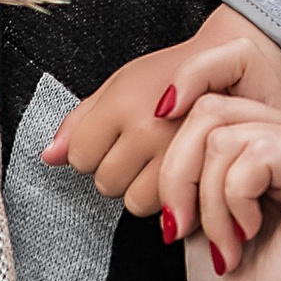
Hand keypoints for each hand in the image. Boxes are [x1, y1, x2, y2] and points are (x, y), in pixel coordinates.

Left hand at [41, 4, 280, 211]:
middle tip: (136, 150)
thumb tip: (48, 156)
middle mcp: (149, 129)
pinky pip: (168, 208)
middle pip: (105, 182)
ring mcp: (179, 153)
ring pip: (135, 202)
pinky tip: (176, 175)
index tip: (107, 140)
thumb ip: (80, 121)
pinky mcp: (205, 174)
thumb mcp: (120, 84)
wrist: (232, 71)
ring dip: (140, 189)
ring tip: (157, 162)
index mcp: (122, 102)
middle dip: (114, 171)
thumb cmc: (169, 74)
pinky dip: (168, 199)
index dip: (89, 151)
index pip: (80, 155)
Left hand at [160, 94, 280, 280]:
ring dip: (209, 201)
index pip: (212, 96)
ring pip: (225, 137)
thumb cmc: (237, 266)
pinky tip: (248, 232)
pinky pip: (253, 158)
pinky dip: (234, 203)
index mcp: (279, 128)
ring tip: (225, 241)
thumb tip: (163, 105)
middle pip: (212, 110)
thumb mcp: (200, 192)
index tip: (160, 151)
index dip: (176, 131)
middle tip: (183, 224)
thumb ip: (194, 143)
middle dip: (180, 174)